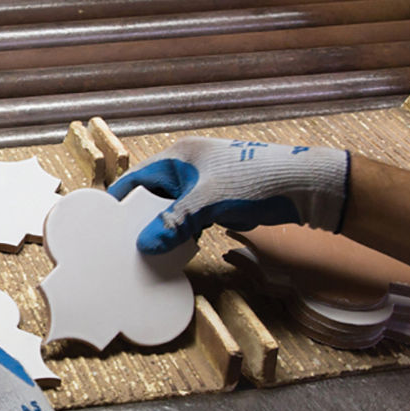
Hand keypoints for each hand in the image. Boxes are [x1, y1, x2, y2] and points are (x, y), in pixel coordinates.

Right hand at [107, 137, 349, 253]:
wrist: (305, 186)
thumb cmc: (256, 180)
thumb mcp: (209, 201)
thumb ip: (175, 222)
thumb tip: (145, 245)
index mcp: (180, 157)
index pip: (137, 178)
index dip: (120, 200)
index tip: (104, 224)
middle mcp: (188, 168)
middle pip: (152, 196)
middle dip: (139, 219)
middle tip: (123, 245)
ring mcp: (204, 185)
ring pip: (171, 210)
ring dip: (162, 229)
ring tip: (146, 253)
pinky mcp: (218, 202)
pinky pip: (190, 219)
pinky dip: (181, 233)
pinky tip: (175, 251)